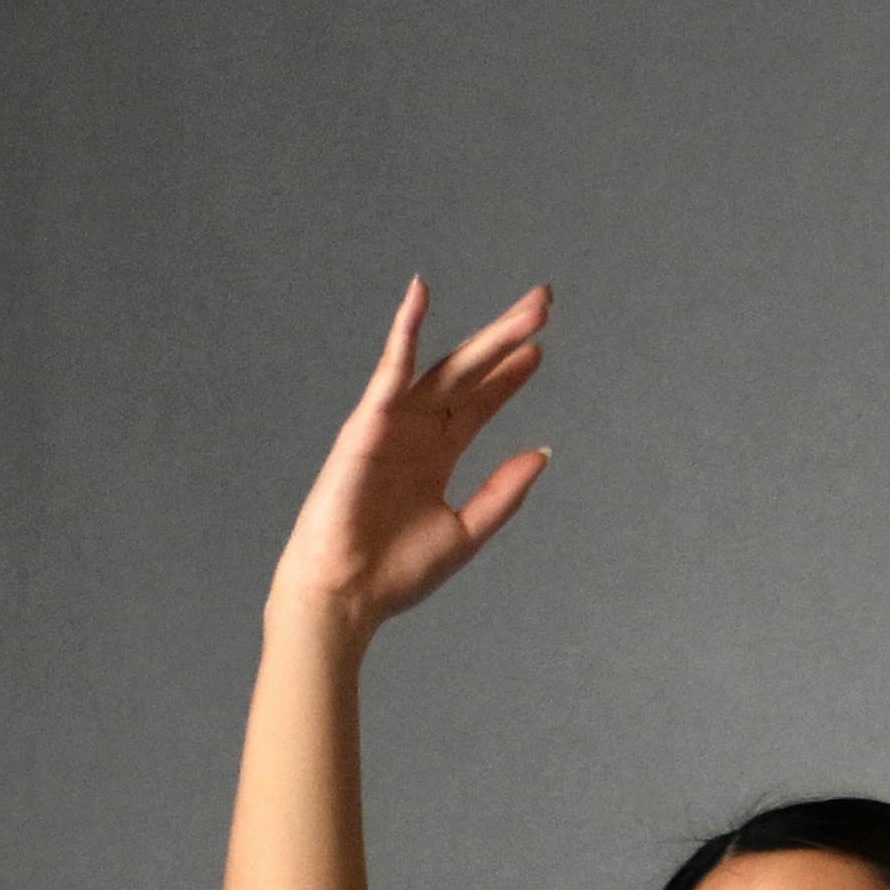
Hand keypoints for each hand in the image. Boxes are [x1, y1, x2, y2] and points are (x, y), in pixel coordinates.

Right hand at [268, 277, 551, 641]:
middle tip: (543, 303)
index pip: (479, 404)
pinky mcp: (367, 424)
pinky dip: (404, 332)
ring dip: (485, 336)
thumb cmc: (394, 573)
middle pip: (469, 374)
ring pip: (445, 366)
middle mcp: (416, 432)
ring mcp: (393, 424)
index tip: (538, 348)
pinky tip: (421, 295)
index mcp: (436, 457)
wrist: (346, 595)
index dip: (509, 376)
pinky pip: (390, 371)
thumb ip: (503, 492)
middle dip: (506, 338)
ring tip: (527, 307)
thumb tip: (542, 453)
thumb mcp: (466, 531)